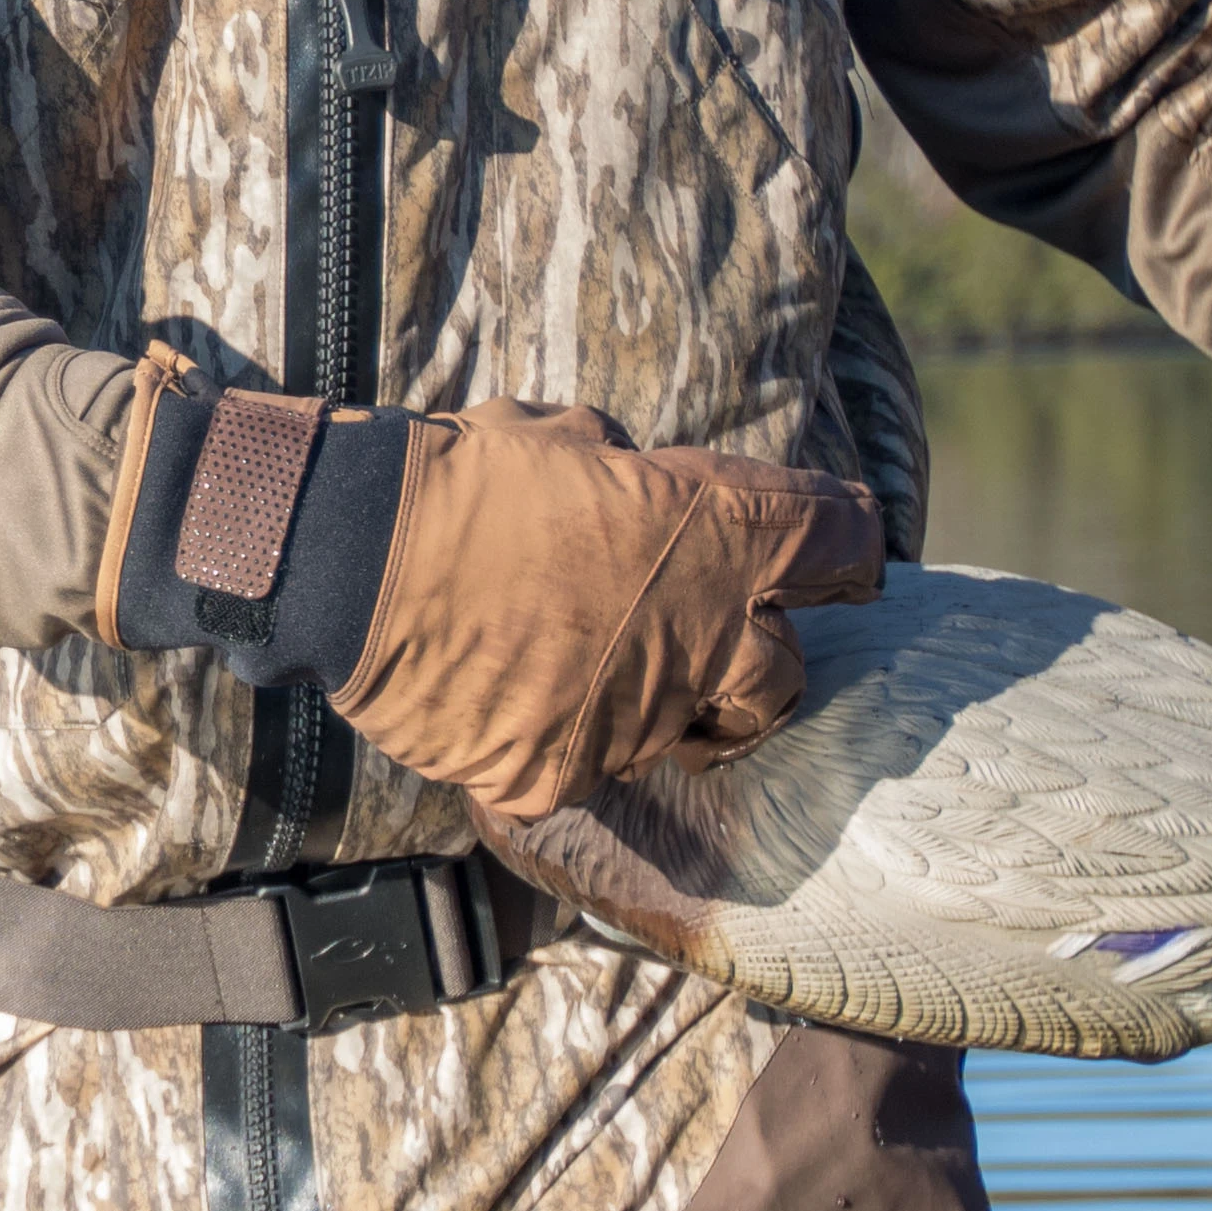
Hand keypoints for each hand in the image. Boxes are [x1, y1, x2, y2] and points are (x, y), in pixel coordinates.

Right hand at [354, 401, 887, 819]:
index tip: (849, 557)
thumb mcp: (566, 436)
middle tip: (721, 651)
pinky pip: (577, 766)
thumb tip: (627, 478)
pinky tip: (503, 698)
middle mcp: (703, 639)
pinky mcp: (561, 774)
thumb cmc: (465, 480)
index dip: (849, 545)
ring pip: (674, 732)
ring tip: (572, 664)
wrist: (362, 559)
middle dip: (762, 668)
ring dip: (643, 701)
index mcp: (718, 538)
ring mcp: (636, 720)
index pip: (843, 542)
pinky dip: (549, 738)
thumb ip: (627, 472)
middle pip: (785, 680)